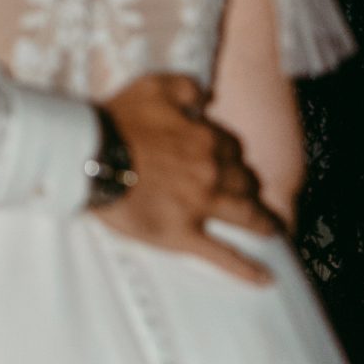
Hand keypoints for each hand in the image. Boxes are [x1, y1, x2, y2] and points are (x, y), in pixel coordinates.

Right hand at [97, 74, 284, 283]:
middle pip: (245, 182)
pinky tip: (265, 278)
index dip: (231, 153)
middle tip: (249, 193)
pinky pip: (222, 255)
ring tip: (273, 229)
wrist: (90, 155)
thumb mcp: (154, 86)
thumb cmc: (118, 120)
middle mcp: (211, 173)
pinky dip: (246, 269)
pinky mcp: (183, 235)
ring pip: (245, 216)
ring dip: (263, 223)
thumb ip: (187, 86)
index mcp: (206, 139)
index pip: (233, 148)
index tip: (226, 159)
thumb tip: (209, 96)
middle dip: (249, 186)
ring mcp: (200, 207)